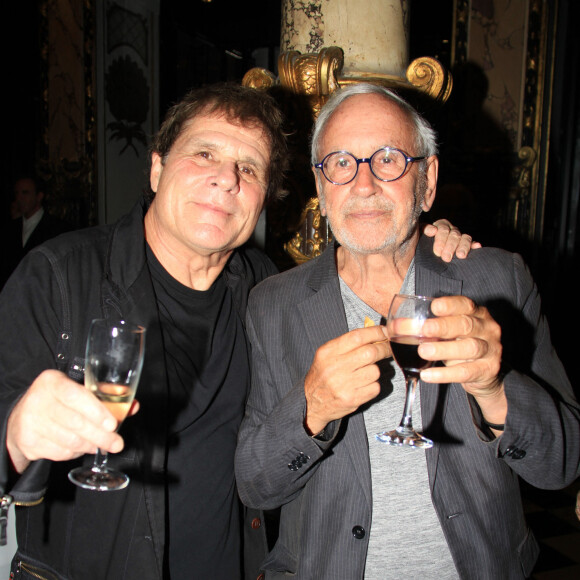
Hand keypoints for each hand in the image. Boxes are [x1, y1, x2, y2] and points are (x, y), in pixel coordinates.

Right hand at [6, 370, 134, 473]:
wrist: (21, 417)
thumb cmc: (58, 401)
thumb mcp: (76, 391)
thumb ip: (105, 397)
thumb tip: (133, 407)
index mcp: (52, 381)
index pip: (75, 396)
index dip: (96, 412)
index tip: (112, 424)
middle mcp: (38, 399)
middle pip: (75, 422)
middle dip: (100, 436)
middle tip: (116, 443)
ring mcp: (30, 422)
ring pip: (69, 440)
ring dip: (90, 445)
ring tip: (101, 445)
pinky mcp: (28, 442)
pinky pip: (60, 452)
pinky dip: (75, 452)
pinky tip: (82, 447)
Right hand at [304, 326, 390, 434]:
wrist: (310, 403)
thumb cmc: (321, 376)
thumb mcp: (326, 355)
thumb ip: (347, 343)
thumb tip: (375, 334)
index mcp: (328, 352)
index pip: (357, 337)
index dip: (376, 332)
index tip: (385, 332)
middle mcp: (335, 367)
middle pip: (370, 352)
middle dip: (384, 349)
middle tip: (387, 349)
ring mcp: (343, 385)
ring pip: (375, 371)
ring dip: (375, 370)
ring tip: (364, 372)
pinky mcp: (352, 399)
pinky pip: (375, 387)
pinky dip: (373, 385)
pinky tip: (363, 385)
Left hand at [417, 296, 506, 424]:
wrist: (484, 374)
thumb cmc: (460, 345)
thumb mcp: (448, 333)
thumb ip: (429, 327)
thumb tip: (395, 326)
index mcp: (477, 314)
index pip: (466, 304)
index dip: (450, 305)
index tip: (434, 307)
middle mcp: (487, 329)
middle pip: (466, 325)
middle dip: (444, 326)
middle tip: (424, 330)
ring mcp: (490, 350)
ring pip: (469, 348)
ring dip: (444, 349)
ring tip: (423, 352)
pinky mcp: (487, 370)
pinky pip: (465, 372)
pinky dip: (444, 374)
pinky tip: (426, 374)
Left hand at [423, 219, 481, 261]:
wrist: (424, 251)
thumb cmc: (422, 241)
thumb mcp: (420, 233)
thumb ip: (425, 229)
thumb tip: (433, 230)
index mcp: (441, 225)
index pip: (443, 229)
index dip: (441, 240)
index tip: (437, 251)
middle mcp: (452, 230)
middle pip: (454, 235)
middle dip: (450, 247)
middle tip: (446, 258)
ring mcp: (460, 237)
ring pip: (465, 238)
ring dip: (463, 247)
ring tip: (460, 256)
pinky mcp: (466, 245)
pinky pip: (472, 243)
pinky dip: (474, 245)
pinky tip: (477, 246)